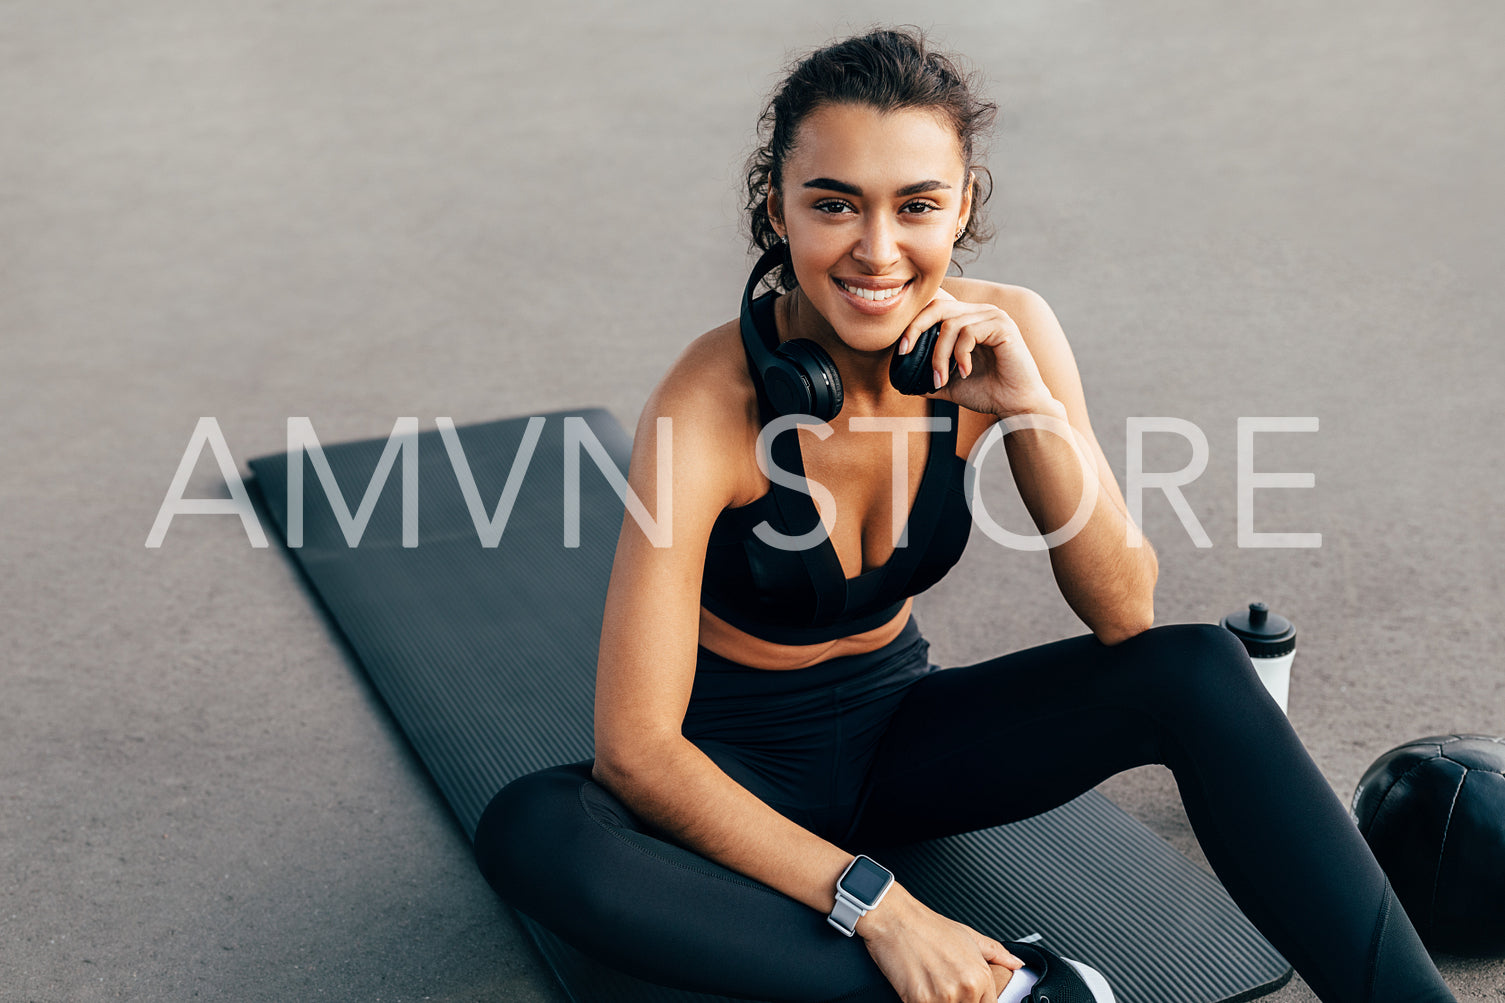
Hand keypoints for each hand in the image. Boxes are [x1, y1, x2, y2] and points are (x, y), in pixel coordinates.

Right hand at [857, 884, 1024, 1002]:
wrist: (895, 919)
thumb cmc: (928, 927)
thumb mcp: (969, 935)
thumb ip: (997, 953)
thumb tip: (1016, 963)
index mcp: (980, 977)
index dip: (975, 1001)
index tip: (963, 994)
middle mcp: (965, 989)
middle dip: (957, 1001)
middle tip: (943, 983)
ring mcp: (942, 998)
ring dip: (938, 1002)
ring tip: (931, 983)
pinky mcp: (919, 1002)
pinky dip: (922, 1002)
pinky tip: (918, 988)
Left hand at [897, 288, 1057, 417]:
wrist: (1017, 406)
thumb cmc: (988, 393)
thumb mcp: (949, 384)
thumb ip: (927, 376)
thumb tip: (900, 380)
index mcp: (968, 320)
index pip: (934, 308)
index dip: (914, 324)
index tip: (902, 351)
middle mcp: (980, 313)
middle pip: (938, 307)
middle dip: (916, 329)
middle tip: (906, 353)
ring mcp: (993, 316)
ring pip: (951, 324)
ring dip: (939, 355)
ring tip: (942, 378)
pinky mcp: (1003, 326)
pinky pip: (969, 332)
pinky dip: (960, 355)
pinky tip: (966, 372)